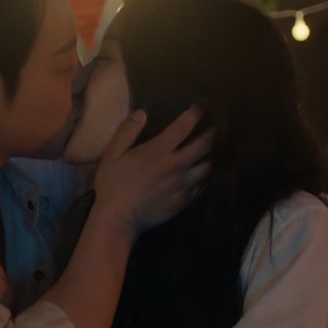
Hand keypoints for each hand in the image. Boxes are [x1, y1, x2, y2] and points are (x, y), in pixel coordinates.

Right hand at [93, 105, 213, 235]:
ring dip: (209, 157)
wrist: (119, 219)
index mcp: (159, 151)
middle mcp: (176, 166)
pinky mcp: (184, 201)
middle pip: (203, 145)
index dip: (194, 114)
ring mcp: (182, 185)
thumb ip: (127, 132)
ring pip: (206, 167)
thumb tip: (142, 113)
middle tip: (214, 128)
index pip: (183, 127)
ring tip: (210, 151)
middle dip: (211, 133)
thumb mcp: (112, 155)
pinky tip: (200, 175)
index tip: (199, 108)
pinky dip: (202, 178)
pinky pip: (200, 186)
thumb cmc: (113, 185)